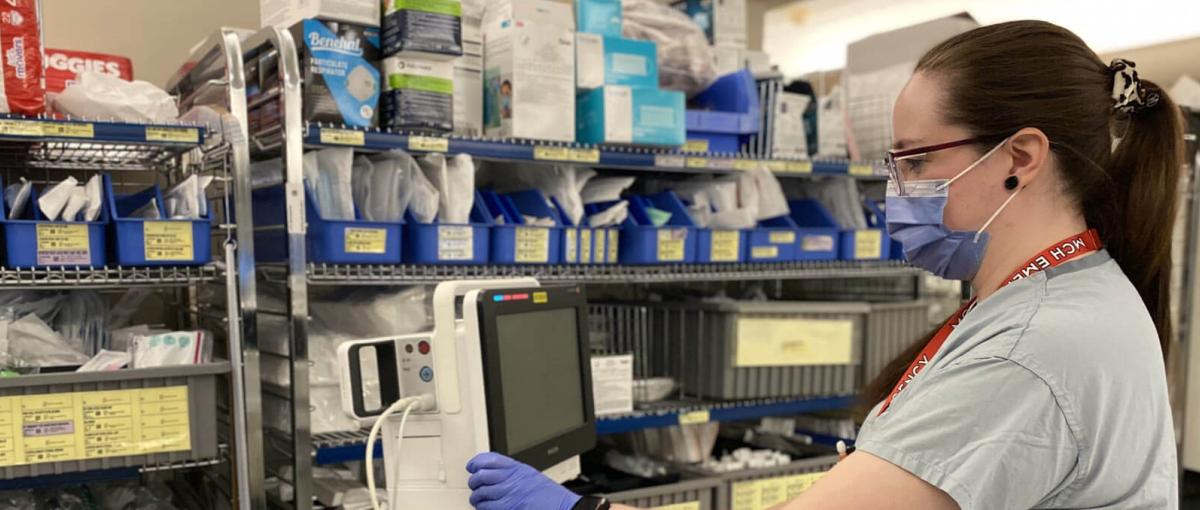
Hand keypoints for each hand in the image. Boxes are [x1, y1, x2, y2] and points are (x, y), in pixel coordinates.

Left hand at [466, 452, 581, 509]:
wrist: (559, 505)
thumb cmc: (548, 494)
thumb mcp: (529, 474)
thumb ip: (512, 472)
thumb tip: (494, 473)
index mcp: (516, 467)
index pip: (489, 459)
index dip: (477, 462)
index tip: (472, 466)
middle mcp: (511, 478)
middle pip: (481, 475)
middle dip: (474, 481)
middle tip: (474, 485)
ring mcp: (508, 493)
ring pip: (481, 492)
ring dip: (476, 496)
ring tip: (477, 499)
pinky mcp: (507, 507)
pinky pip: (486, 506)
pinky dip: (482, 507)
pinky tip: (484, 507)